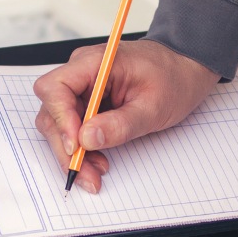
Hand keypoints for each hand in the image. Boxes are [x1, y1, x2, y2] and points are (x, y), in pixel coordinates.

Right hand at [32, 39, 218, 192]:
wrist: (185, 69)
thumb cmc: (174, 79)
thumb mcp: (154, 107)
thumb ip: (120, 124)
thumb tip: (86, 139)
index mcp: (96, 62)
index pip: (55, 87)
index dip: (60, 119)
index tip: (76, 145)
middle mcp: (82, 71)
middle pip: (52, 110)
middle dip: (65, 146)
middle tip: (84, 173)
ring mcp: (82, 86)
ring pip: (58, 123)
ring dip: (71, 152)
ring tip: (94, 173)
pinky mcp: (86, 100)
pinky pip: (73, 126)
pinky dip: (81, 147)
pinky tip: (96, 160)